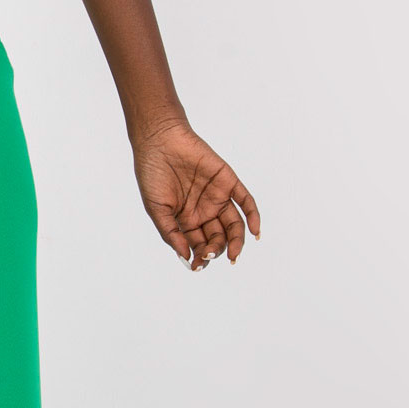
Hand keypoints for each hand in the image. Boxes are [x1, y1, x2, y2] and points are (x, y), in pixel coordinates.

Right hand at [132, 121, 260, 269]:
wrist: (159, 142)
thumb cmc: (152, 173)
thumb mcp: (157, 209)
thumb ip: (171, 233)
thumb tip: (185, 256)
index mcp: (186, 220)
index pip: (199, 245)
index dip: (200, 258)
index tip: (197, 265)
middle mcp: (204, 211)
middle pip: (218, 238)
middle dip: (216, 250)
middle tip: (210, 254)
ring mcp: (218, 197)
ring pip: (234, 225)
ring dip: (236, 241)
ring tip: (233, 253)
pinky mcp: (228, 181)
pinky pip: (246, 201)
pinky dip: (253, 216)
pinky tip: (256, 232)